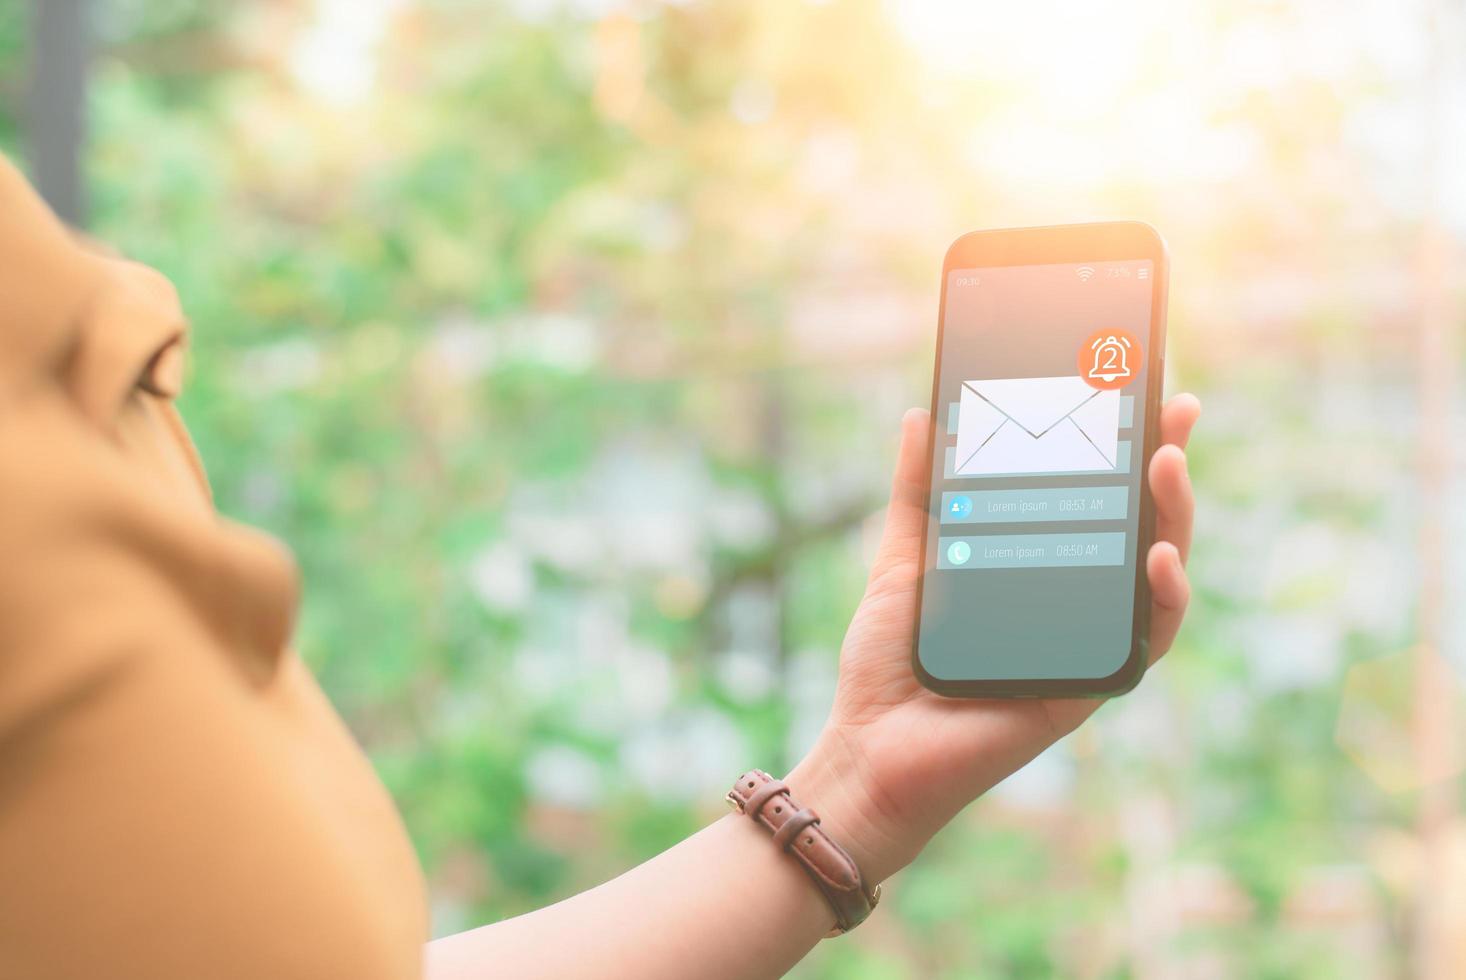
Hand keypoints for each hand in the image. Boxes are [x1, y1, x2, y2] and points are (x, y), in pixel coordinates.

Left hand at [788, 395, 1199, 883]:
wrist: (868, 749)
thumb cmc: (887, 663)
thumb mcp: (901, 561)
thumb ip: (916, 494)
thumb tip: (918, 416)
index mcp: (1033, 568)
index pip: (1091, 499)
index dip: (1121, 448)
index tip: (1137, 389)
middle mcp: (1069, 604)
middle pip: (1137, 528)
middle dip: (1166, 465)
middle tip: (1175, 410)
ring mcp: (1084, 644)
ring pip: (1157, 577)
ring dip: (1175, 519)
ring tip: (1169, 463)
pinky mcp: (1089, 688)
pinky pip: (1145, 641)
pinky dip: (1162, 600)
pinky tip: (1158, 558)